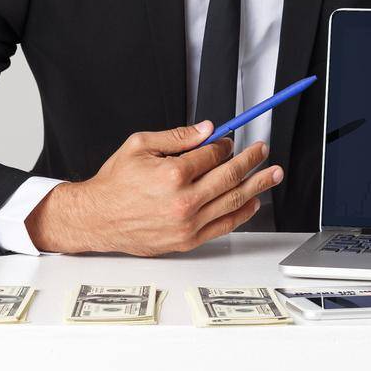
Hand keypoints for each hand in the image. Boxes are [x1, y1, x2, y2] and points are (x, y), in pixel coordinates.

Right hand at [24, 121, 283, 255]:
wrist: (97, 219)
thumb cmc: (115, 184)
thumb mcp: (140, 146)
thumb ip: (177, 137)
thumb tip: (207, 129)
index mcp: (172, 174)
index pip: (213, 155)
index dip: (225, 144)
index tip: (229, 140)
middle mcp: (183, 201)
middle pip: (230, 177)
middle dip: (251, 160)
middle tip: (263, 150)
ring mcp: (187, 224)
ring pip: (233, 201)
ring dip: (257, 185)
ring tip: (273, 174)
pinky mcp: (187, 241)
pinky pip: (223, 226)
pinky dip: (242, 213)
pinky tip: (253, 202)